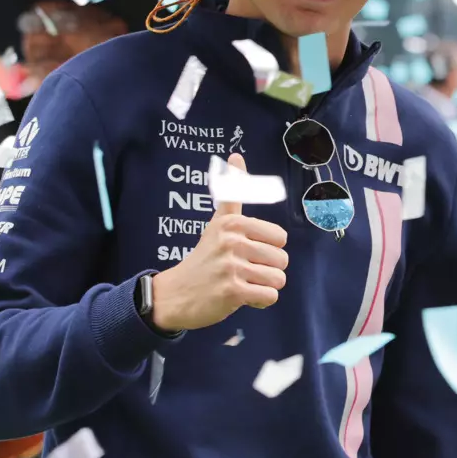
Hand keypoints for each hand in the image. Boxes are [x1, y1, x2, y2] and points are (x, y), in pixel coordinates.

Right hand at [150, 153, 288, 332]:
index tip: (247, 253)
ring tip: (243, 284)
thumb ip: (231, 192)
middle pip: (282, 259)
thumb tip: (236, 156)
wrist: (174, 295)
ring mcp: (232, 266)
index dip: (269, 249)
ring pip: (278, 279)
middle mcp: (233, 241)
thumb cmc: (204, 258)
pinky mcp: (232, 291)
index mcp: (233, 223)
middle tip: (244, 272)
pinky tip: (243, 298)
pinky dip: (260, 301)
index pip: (280, 237)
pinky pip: (270, 296)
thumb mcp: (218, 223)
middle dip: (268, 270)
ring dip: (264, 286)